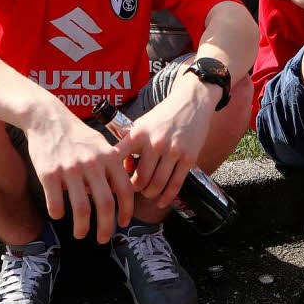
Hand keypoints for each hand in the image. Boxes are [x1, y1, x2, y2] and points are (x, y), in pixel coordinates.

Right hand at [26, 114, 133, 243]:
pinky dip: (58, 213)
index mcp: (109, 157)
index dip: (126, 211)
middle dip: (106, 227)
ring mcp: (70, 169)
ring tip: (81, 234)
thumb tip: (119, 193)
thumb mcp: (101, 145)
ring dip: (82, 227)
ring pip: (81, 209)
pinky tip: (59, 215)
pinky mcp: (49, 173)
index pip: (125, 190)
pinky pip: (56, 203)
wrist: (48, 119)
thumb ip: (112, 167)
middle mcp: (92, 164)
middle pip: (105, 205)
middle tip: (104, 239)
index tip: (123, 223)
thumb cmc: (77, 135)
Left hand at [115, 79, 212, 209]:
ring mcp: (173, 151)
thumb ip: (130, 145)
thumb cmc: (163, 115)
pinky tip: (162, 201)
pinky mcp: (188, 158)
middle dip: (135, 189)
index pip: (119, 160)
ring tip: (148, 192)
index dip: (113, 176)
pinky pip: (176, 184)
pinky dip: (167, 197)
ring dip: (150, 193)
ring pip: (157, 184)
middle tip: (134, 191)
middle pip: (140, 179)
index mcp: (138, 134)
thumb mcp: (141, 124)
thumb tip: (124, 170)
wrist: (191, 102)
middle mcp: (155, 143)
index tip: (112, 184)